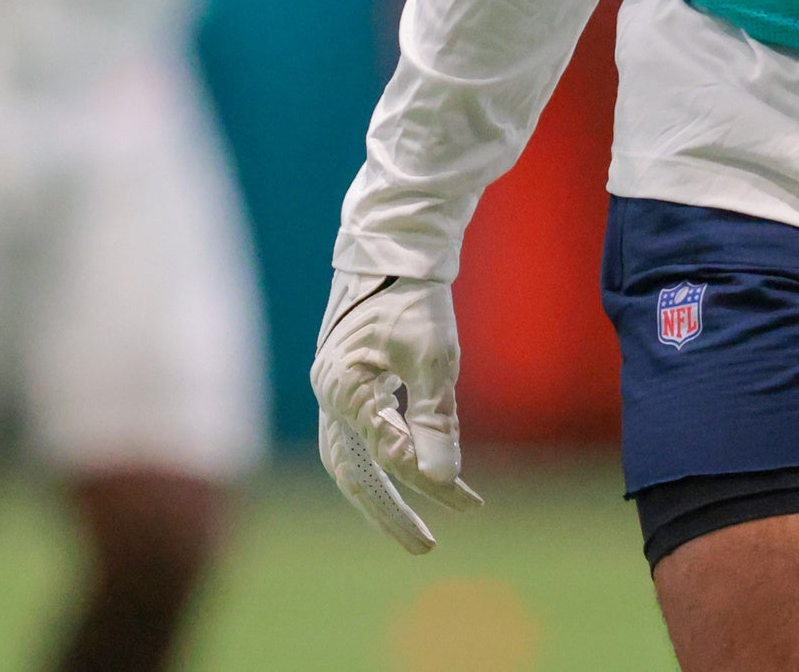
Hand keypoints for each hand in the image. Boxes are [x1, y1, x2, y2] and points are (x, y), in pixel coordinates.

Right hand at [311, 272, 480, 552]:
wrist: (392, 252)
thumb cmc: (413, 298)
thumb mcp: (434, 357)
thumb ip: (437, 420)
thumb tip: (444, 481)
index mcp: (345, 388)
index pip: (390, 453)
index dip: (431, 483)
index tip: (469, 504)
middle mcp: (330, 396)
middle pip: (354, 472)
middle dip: (389, 513)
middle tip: (426, 547)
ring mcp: (333, 393)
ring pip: (351, 462)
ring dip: (383, 497)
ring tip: (419, 530)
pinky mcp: (345, 387)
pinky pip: (359, 440)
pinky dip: (383, 464)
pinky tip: (415, 475)